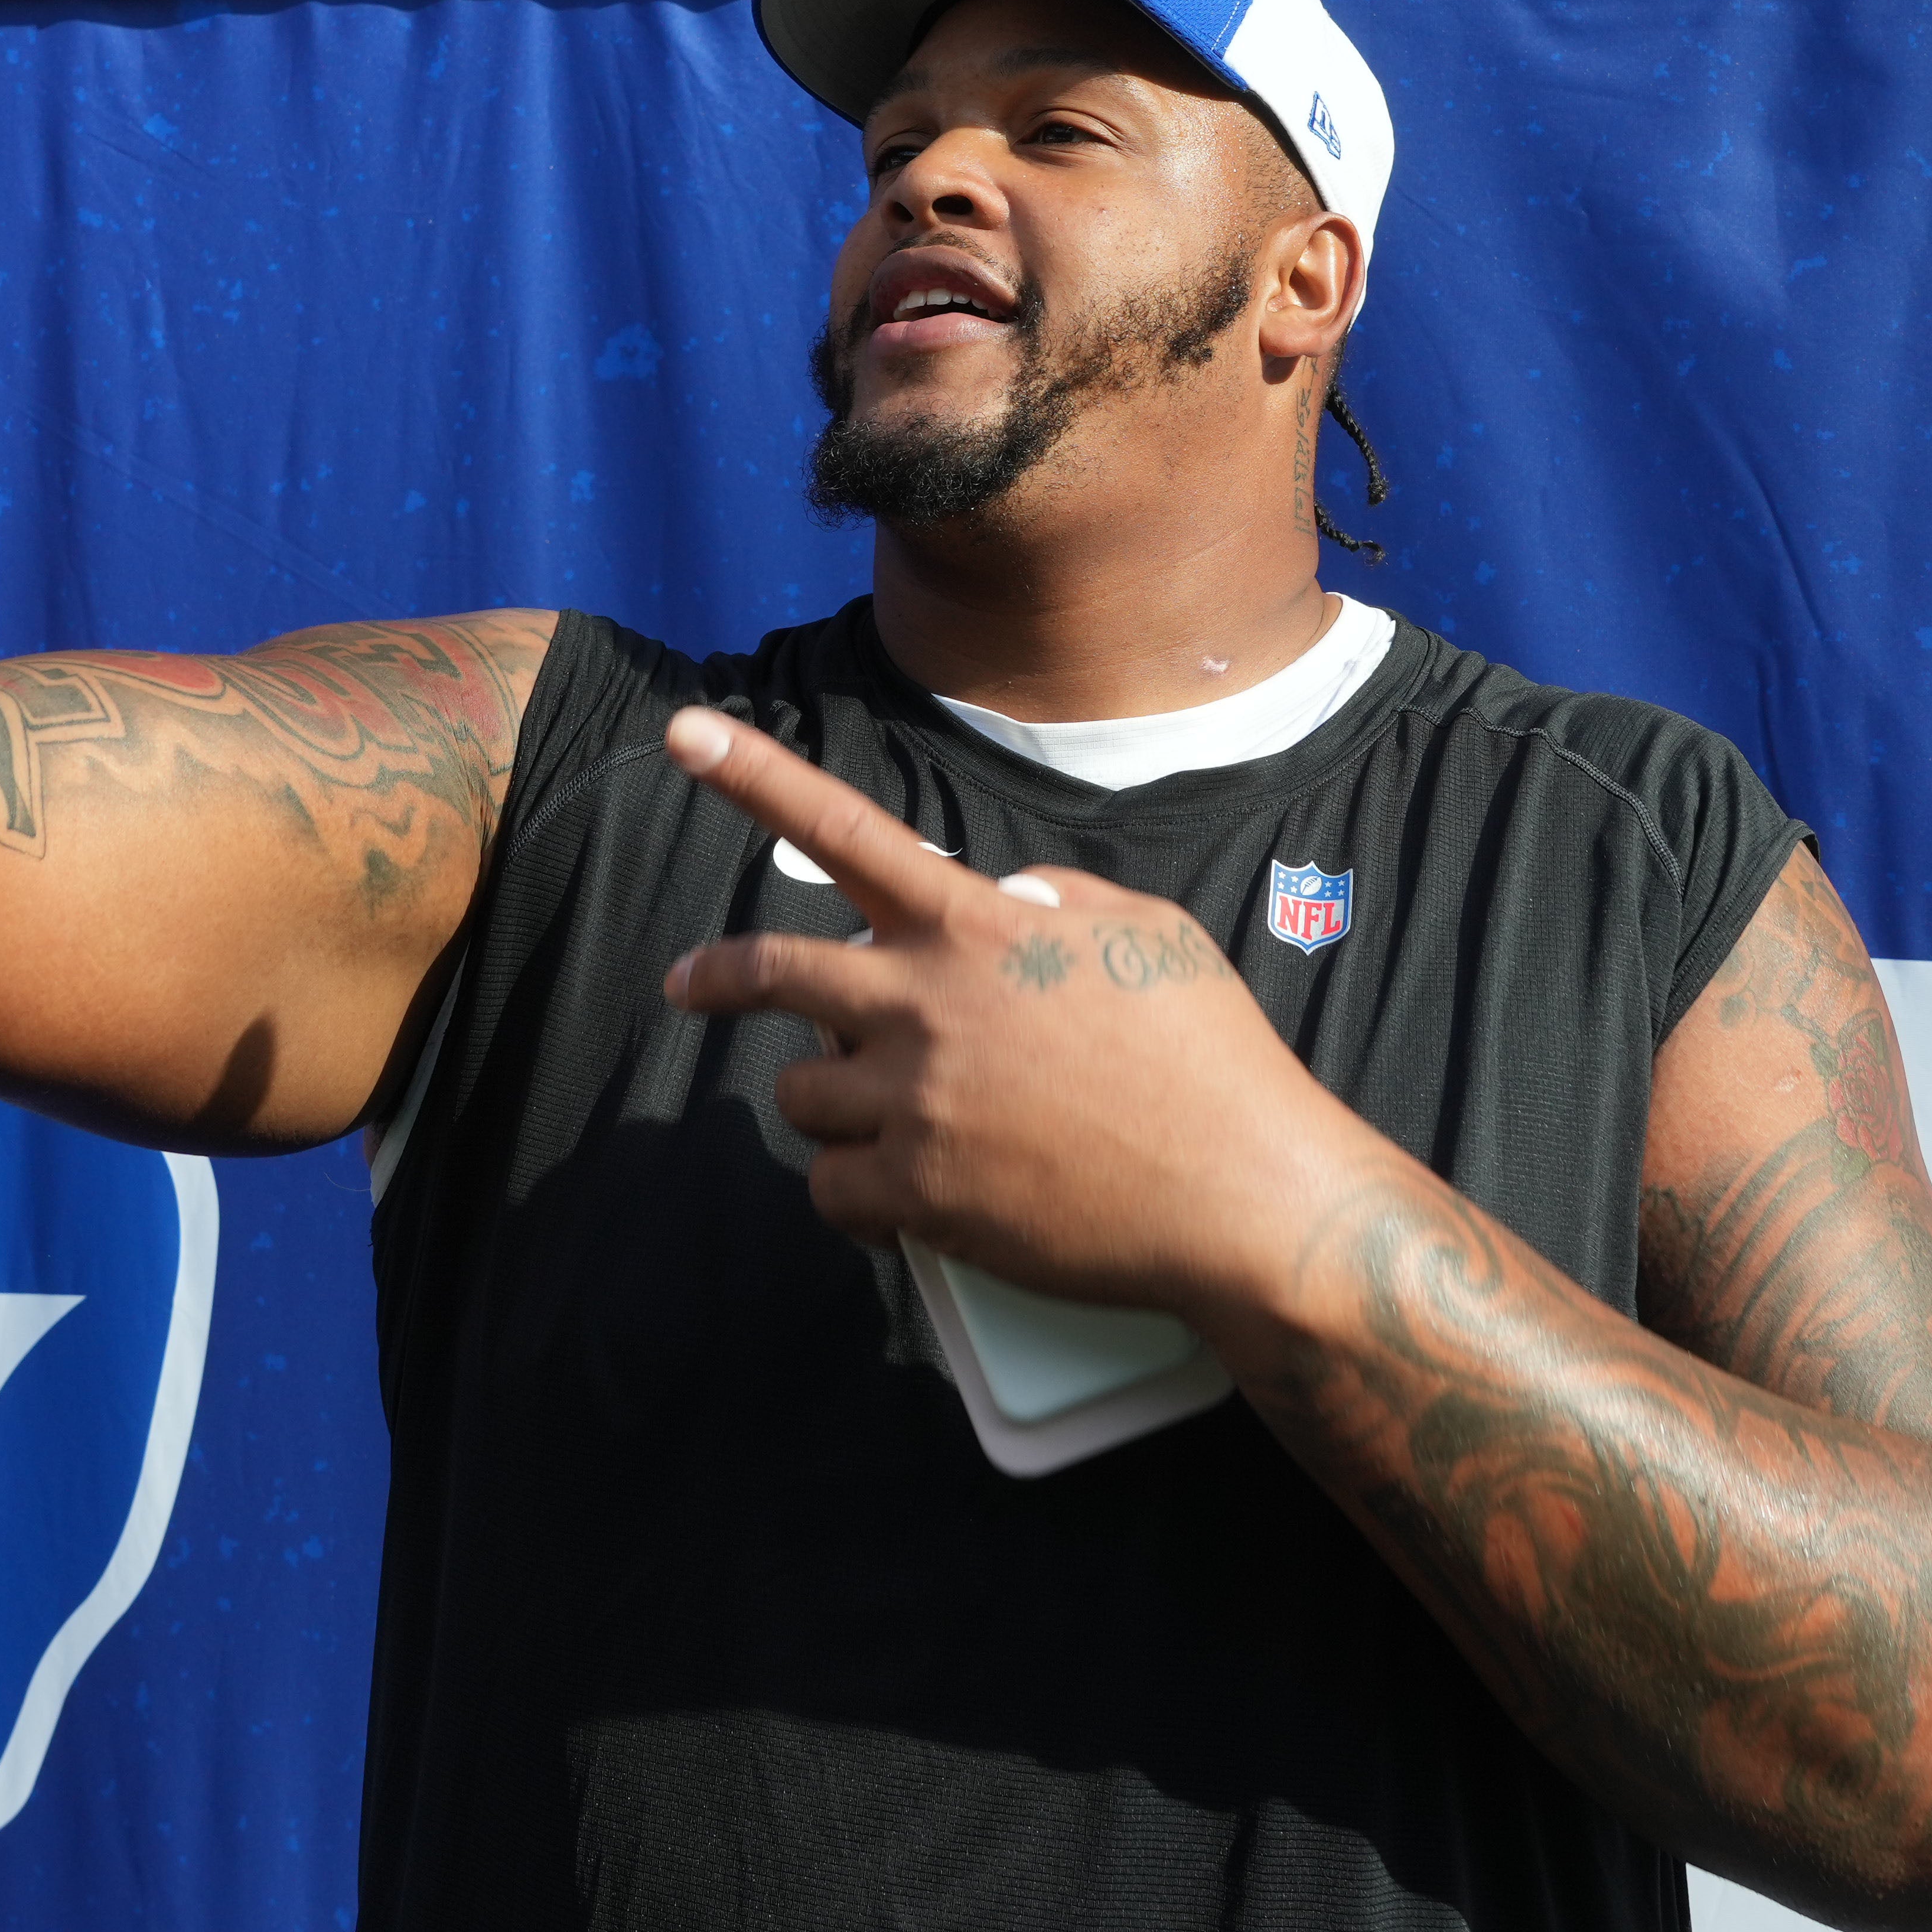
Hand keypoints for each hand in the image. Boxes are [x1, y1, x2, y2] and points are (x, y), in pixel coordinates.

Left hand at [652, 705, 1385, 1321]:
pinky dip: (855, 1194)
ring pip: (802, 1094)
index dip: (754, 775)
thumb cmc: (1211, 1060)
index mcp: (976, 927)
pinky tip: (905, 1196)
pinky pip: (832, 1190)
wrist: (1246, 1197)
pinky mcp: (921, 1198)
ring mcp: (917, 1105)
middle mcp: (926, 1006)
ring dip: (830, 1100)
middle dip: (717, 976)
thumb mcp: (1146, 932)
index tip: (685, 732)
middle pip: (775, 972)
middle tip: (690, 984)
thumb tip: (1003, 900)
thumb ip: (1054, 899)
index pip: (842, 830)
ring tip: (893, 1116)